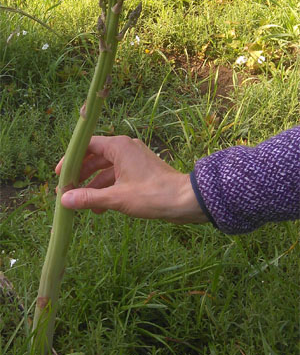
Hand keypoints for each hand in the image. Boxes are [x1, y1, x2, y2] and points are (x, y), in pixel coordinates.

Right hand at [55, 136, 207, 224]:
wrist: (185, 200)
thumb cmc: (153, 194)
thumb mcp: (117, 198)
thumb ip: (89, 198)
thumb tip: (64, 200)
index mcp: (119, 146)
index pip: (87, 146)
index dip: (71, 159)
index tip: (60, 174)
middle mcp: (126, 148)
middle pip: (95, 158)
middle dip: (81, 176)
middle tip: (67, 191)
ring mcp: (134, 160)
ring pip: (106, 170)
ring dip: (94, 186)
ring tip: (82, 205)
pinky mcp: (140, 172)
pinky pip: (118, 177)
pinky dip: (108, 190)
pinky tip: (100, 208)